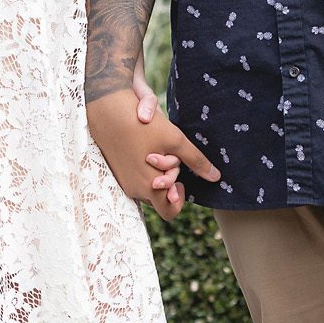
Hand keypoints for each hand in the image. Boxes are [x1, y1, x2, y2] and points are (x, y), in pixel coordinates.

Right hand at [87, 89, 218, 221]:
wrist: (107, 110)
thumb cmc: (143, 126)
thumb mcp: (175, 141)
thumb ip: (196, 161)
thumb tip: (216, 177)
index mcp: (149, 188)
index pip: (169, 212)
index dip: (179, 199)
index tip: (181, 181)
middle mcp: (133, 190)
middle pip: (159, 198)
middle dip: (169, 181)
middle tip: (171, 159)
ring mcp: (123, 180)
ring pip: (147, 186)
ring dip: (157, 174)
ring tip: (159, 152)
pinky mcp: (115, 170)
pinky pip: (135, 177)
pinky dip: (144, 169)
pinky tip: (147, 149)